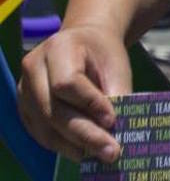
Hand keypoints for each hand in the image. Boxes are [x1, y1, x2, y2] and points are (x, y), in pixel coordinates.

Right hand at [18, 24, 130, 163]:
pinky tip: (83, 150)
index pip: (67, 83)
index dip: (90, 104)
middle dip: (84, 133)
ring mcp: (24, 90)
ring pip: (46, 126)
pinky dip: (62, 144)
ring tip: (99, 153)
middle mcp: (34, 68)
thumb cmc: (102, 54)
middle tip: (110, 150)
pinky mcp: (24, 108)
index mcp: (59, 47)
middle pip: (54, 110)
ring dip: (73, 144)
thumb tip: (119, 129)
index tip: (112, 120)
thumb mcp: (116, 65)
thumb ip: (118, 93)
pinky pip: (41, 132)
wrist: (84, 43)